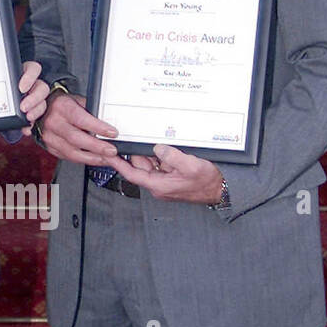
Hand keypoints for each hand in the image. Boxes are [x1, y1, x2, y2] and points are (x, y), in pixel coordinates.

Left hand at [18, 61, 49, 124]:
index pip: (33, 69)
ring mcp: (34, 99)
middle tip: (23, 107)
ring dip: (36, 111)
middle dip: (34, 99)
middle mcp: (32, 85)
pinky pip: (37, 119)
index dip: (30, 77)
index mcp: (23, 74)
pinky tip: (27, 129)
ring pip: (42, 103)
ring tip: (27, 118)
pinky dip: (31, 125)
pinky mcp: (32, 113)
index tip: (21, 88)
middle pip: (42, 88)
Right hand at [37, 91, 123, 165]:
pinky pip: (69, 158)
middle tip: (112, 151)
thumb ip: (92, 111)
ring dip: (92, 158)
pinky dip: (84, 160)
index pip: (81, 119)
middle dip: (97, 147)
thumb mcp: (78, 100)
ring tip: (107, 159)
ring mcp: (50, 137)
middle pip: (76, 139)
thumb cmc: (65, 105)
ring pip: (72, 153)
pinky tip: (96, 159)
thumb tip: (110, 123)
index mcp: (61, 106)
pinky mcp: (51, 148)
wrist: (45, 110)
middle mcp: (53, 122)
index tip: (112, 133)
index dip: (98, 127)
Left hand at [108, 143, 224, 203]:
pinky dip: (162, 156)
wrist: (219, 190)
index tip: (108, 154)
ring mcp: (164, 181)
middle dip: (140, 152)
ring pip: (151, 164)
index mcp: (158, 185)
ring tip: (161, 143)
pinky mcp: (171, 177)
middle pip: (140, 165)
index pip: (131, 173)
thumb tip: (157, 148)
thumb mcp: (189, 166)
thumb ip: (172, 156)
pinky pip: (161, 164)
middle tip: (138, 137)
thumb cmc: (205, 183)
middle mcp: (158, 184)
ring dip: (154, 154)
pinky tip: (169, 149)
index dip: (118, 163)